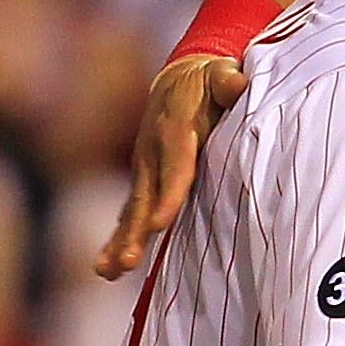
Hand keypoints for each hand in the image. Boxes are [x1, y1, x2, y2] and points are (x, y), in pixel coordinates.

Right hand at [99, 53, 245, 277]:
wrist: (179, 80)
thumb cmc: (207, 82)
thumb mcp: (219, 74)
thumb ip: (227, 81)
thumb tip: (237, 83)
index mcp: (175, 131)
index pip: (175, 167)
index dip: (168, 194)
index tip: (161, 223)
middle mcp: (152, 154)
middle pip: (145, 199)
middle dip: (137, 231)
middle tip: (130, 261)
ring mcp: (143, 171)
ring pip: (132, 212)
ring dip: (120, 243)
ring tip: (109, 271)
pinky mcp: (142, 183)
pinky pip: (128, 215)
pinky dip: (116, 240)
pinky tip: (107, 269)